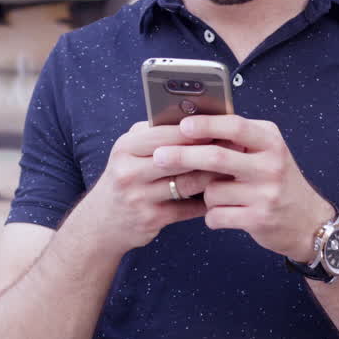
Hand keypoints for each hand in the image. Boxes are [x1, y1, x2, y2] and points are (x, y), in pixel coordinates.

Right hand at [83, 121, 224, 253]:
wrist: (102, 220)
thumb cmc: (124, 177)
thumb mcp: (129, 151)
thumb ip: (155, 134)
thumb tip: (193, 117)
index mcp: (126, 148)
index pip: (165, 134)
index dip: (195, 130)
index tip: (220, 126)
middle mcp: (129, 172)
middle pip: (178, 158)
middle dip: (209, 152)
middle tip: (235, 146)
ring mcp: (139, 198)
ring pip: (187, 184)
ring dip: (212, 176)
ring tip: (233, 168)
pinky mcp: (151, 219)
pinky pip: (188, 208)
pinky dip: (206, 201)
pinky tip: (220, 193)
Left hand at [152, 115, 334, 262]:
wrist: (309, 222)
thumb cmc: (277, 181)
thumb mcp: (266, 151)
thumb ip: (236, 139)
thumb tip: (188, 125)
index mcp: (270, 140)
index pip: (235, 125)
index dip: (206, 124)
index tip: (181, 126)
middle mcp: (271, 164)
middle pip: (217, 157)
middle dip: (182, 156)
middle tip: (158, 157)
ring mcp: (266, 193)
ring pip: (212, 190)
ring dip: (204, 195)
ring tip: (219, 196)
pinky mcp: (259, 219)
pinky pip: (216, 215)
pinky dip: (212, 216)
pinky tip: (224, 214)